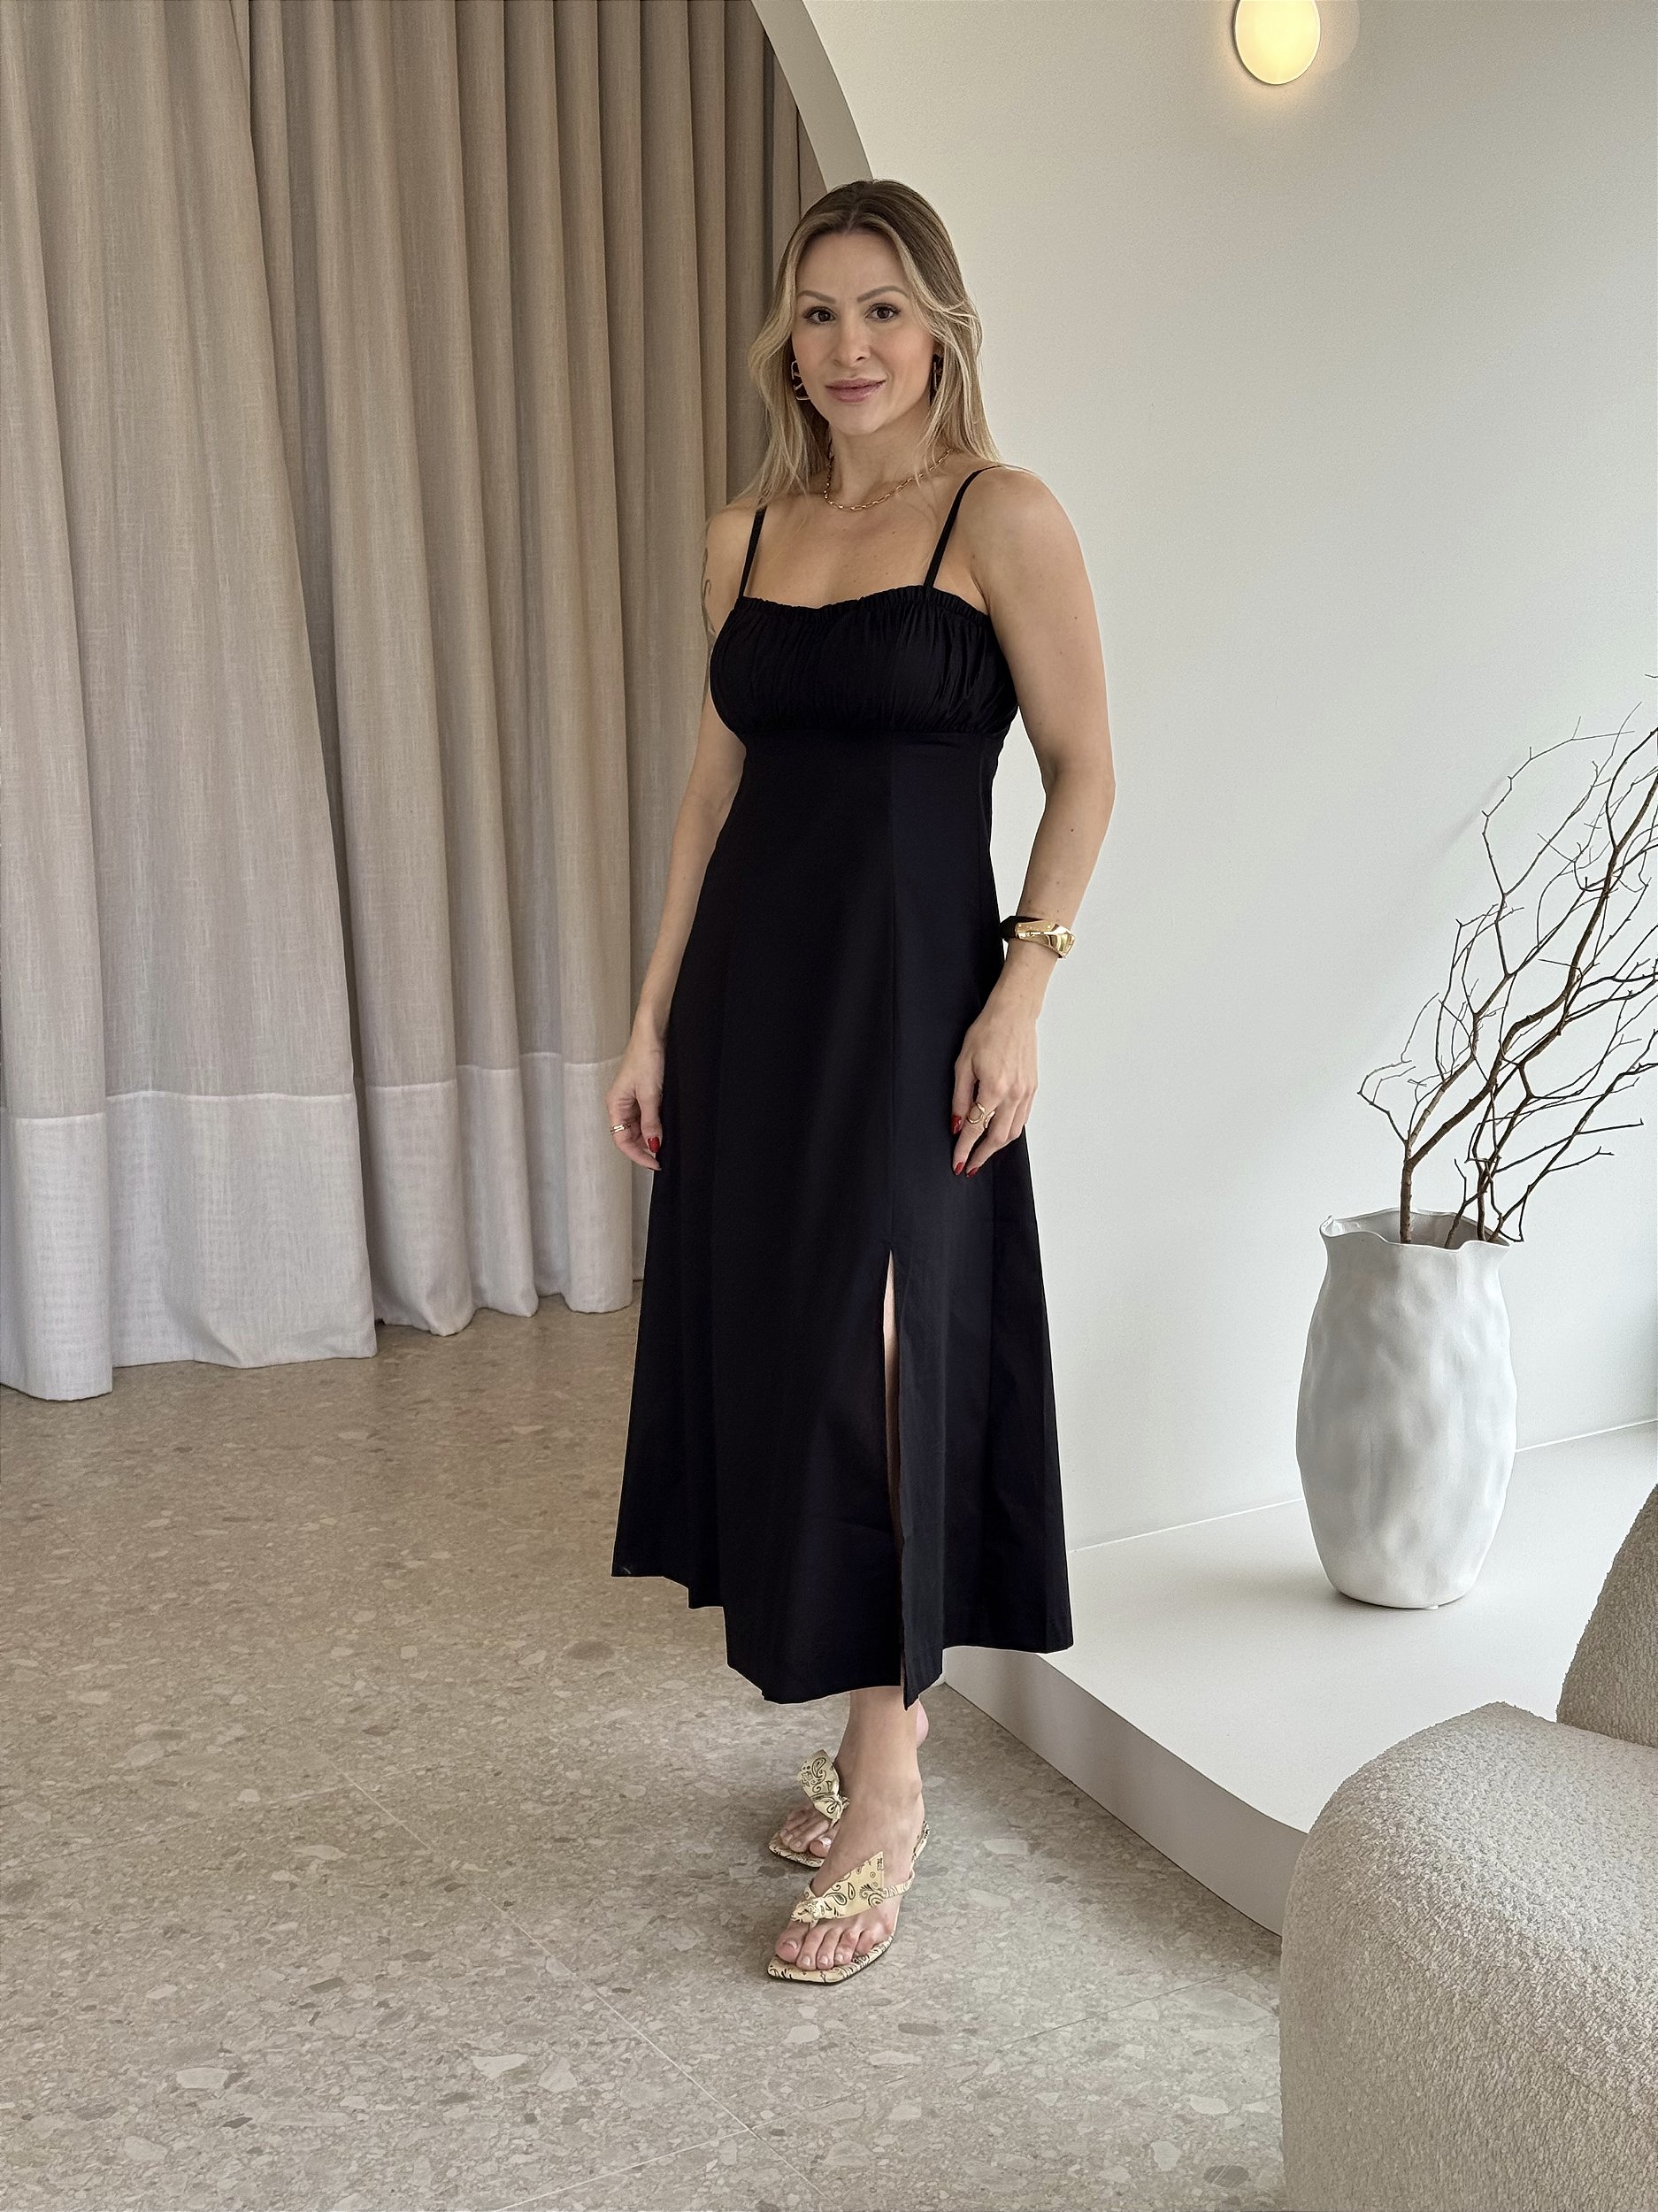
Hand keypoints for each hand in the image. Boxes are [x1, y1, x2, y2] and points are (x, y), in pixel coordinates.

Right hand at [606, 1026, 664, 1170]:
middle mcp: (621, 1103)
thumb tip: (652, 1145)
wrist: (654, 1032)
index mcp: (615, 1104)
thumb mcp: (650, 1094)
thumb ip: (650, 1122)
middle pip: (629, 1135)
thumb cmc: (645, 1056)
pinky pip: (647, 1115)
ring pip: (639, 1127)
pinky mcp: (644, 1092)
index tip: (655, 1163)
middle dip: (644, 1147)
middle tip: (663, 1157)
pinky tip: (666, 1127)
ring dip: (651, 1136)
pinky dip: (655, 1124)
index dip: (637, 1154)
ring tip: (666, 1143)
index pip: (621, 1140)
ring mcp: (632, 1098)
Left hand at [950, 990, 1037, 1174]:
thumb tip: (957, 1124)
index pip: (976, 1129)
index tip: (958, 1163)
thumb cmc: (987, 1032)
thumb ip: (960, 1098)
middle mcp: (1013, 1094)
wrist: (1013, 1015)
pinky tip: (999, 1133)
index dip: (965, 1149)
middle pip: (998, 1138)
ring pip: (1013, 1132)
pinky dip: (1011, 1131)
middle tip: (970, 1166)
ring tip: (983, 1153)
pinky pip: (1022, 1118)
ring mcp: (1026, 1092)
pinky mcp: (1032, 1088)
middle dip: (982, 1155)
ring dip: (998, 1146)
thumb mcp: (963, 1064)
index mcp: (993, 1089)